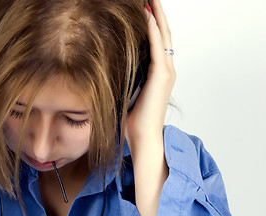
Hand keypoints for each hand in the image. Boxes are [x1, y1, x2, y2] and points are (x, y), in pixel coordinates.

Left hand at [125, 0, 174, 142]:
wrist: (142, 136)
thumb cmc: (135, 118)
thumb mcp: (129, 91)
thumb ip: (128, 76)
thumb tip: (113, 66)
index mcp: (160, 72)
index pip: (159, 40)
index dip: (153, 22)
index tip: (144, 7)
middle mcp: (167, 69)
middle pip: (164, 33)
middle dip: (158, 12)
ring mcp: (167, 71)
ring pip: (164, 36)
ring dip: (157, 15)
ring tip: (150, 0)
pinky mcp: (162, 76)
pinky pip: (158, 48)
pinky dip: (154, 31)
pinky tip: (147, 16)